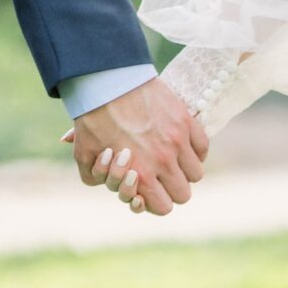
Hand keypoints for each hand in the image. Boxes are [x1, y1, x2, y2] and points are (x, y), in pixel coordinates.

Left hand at [62, 75, 208, 215]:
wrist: (107, 80)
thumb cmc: (92, 117)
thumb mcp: (84, 154)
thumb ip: (94, 177)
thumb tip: (106, 186)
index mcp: (141, 174)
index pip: (164, 208)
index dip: (156, 202)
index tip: (150, 191)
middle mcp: (163, 161)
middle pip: (184, 194)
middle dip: (171, 189)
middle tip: (160, 176)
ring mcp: (178, 140)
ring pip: (196, 173)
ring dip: (185, 170)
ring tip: (171, 159)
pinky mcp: (186, 121)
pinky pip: (203, 147)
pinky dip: (194, 150)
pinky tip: (180, 143)